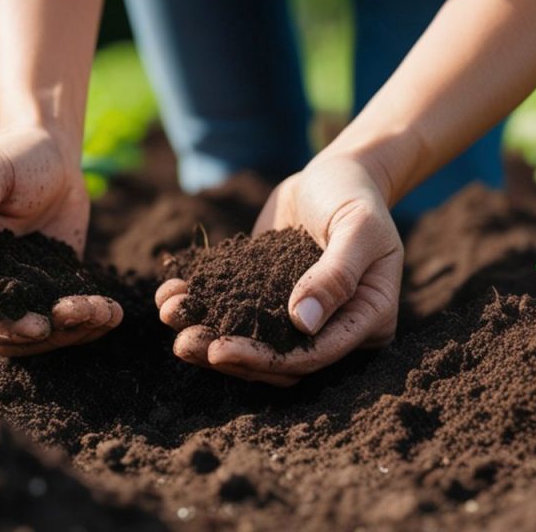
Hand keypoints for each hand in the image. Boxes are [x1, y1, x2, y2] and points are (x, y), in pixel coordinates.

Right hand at [0, 127, 121, 355]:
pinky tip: (108, 313)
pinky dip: (82, 322)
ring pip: (22, 333)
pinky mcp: (40, 289)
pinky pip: (54, 318)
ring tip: (98, 313)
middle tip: (68, 319)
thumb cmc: (13, 156)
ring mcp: (6, 286)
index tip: (27, 322)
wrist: (53, 156)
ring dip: (61, 333)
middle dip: (27, 332)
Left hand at [156, 154, 402, 385]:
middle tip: (184, 344)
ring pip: (252, 342)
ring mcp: (298, 315)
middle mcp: (333, 328)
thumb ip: (336, 274)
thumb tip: (303, 321)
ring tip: (169, 316)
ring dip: (207, 335)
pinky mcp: (268, 296)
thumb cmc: (356, 197)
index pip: (314, 356)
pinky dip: (202, 305)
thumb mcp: (357, 228)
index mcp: (366, 321)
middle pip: (278, 361)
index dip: (266, 359)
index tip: (220, 349)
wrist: (338, 174)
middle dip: (228, 355)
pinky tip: (170, 294)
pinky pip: (236, 311)